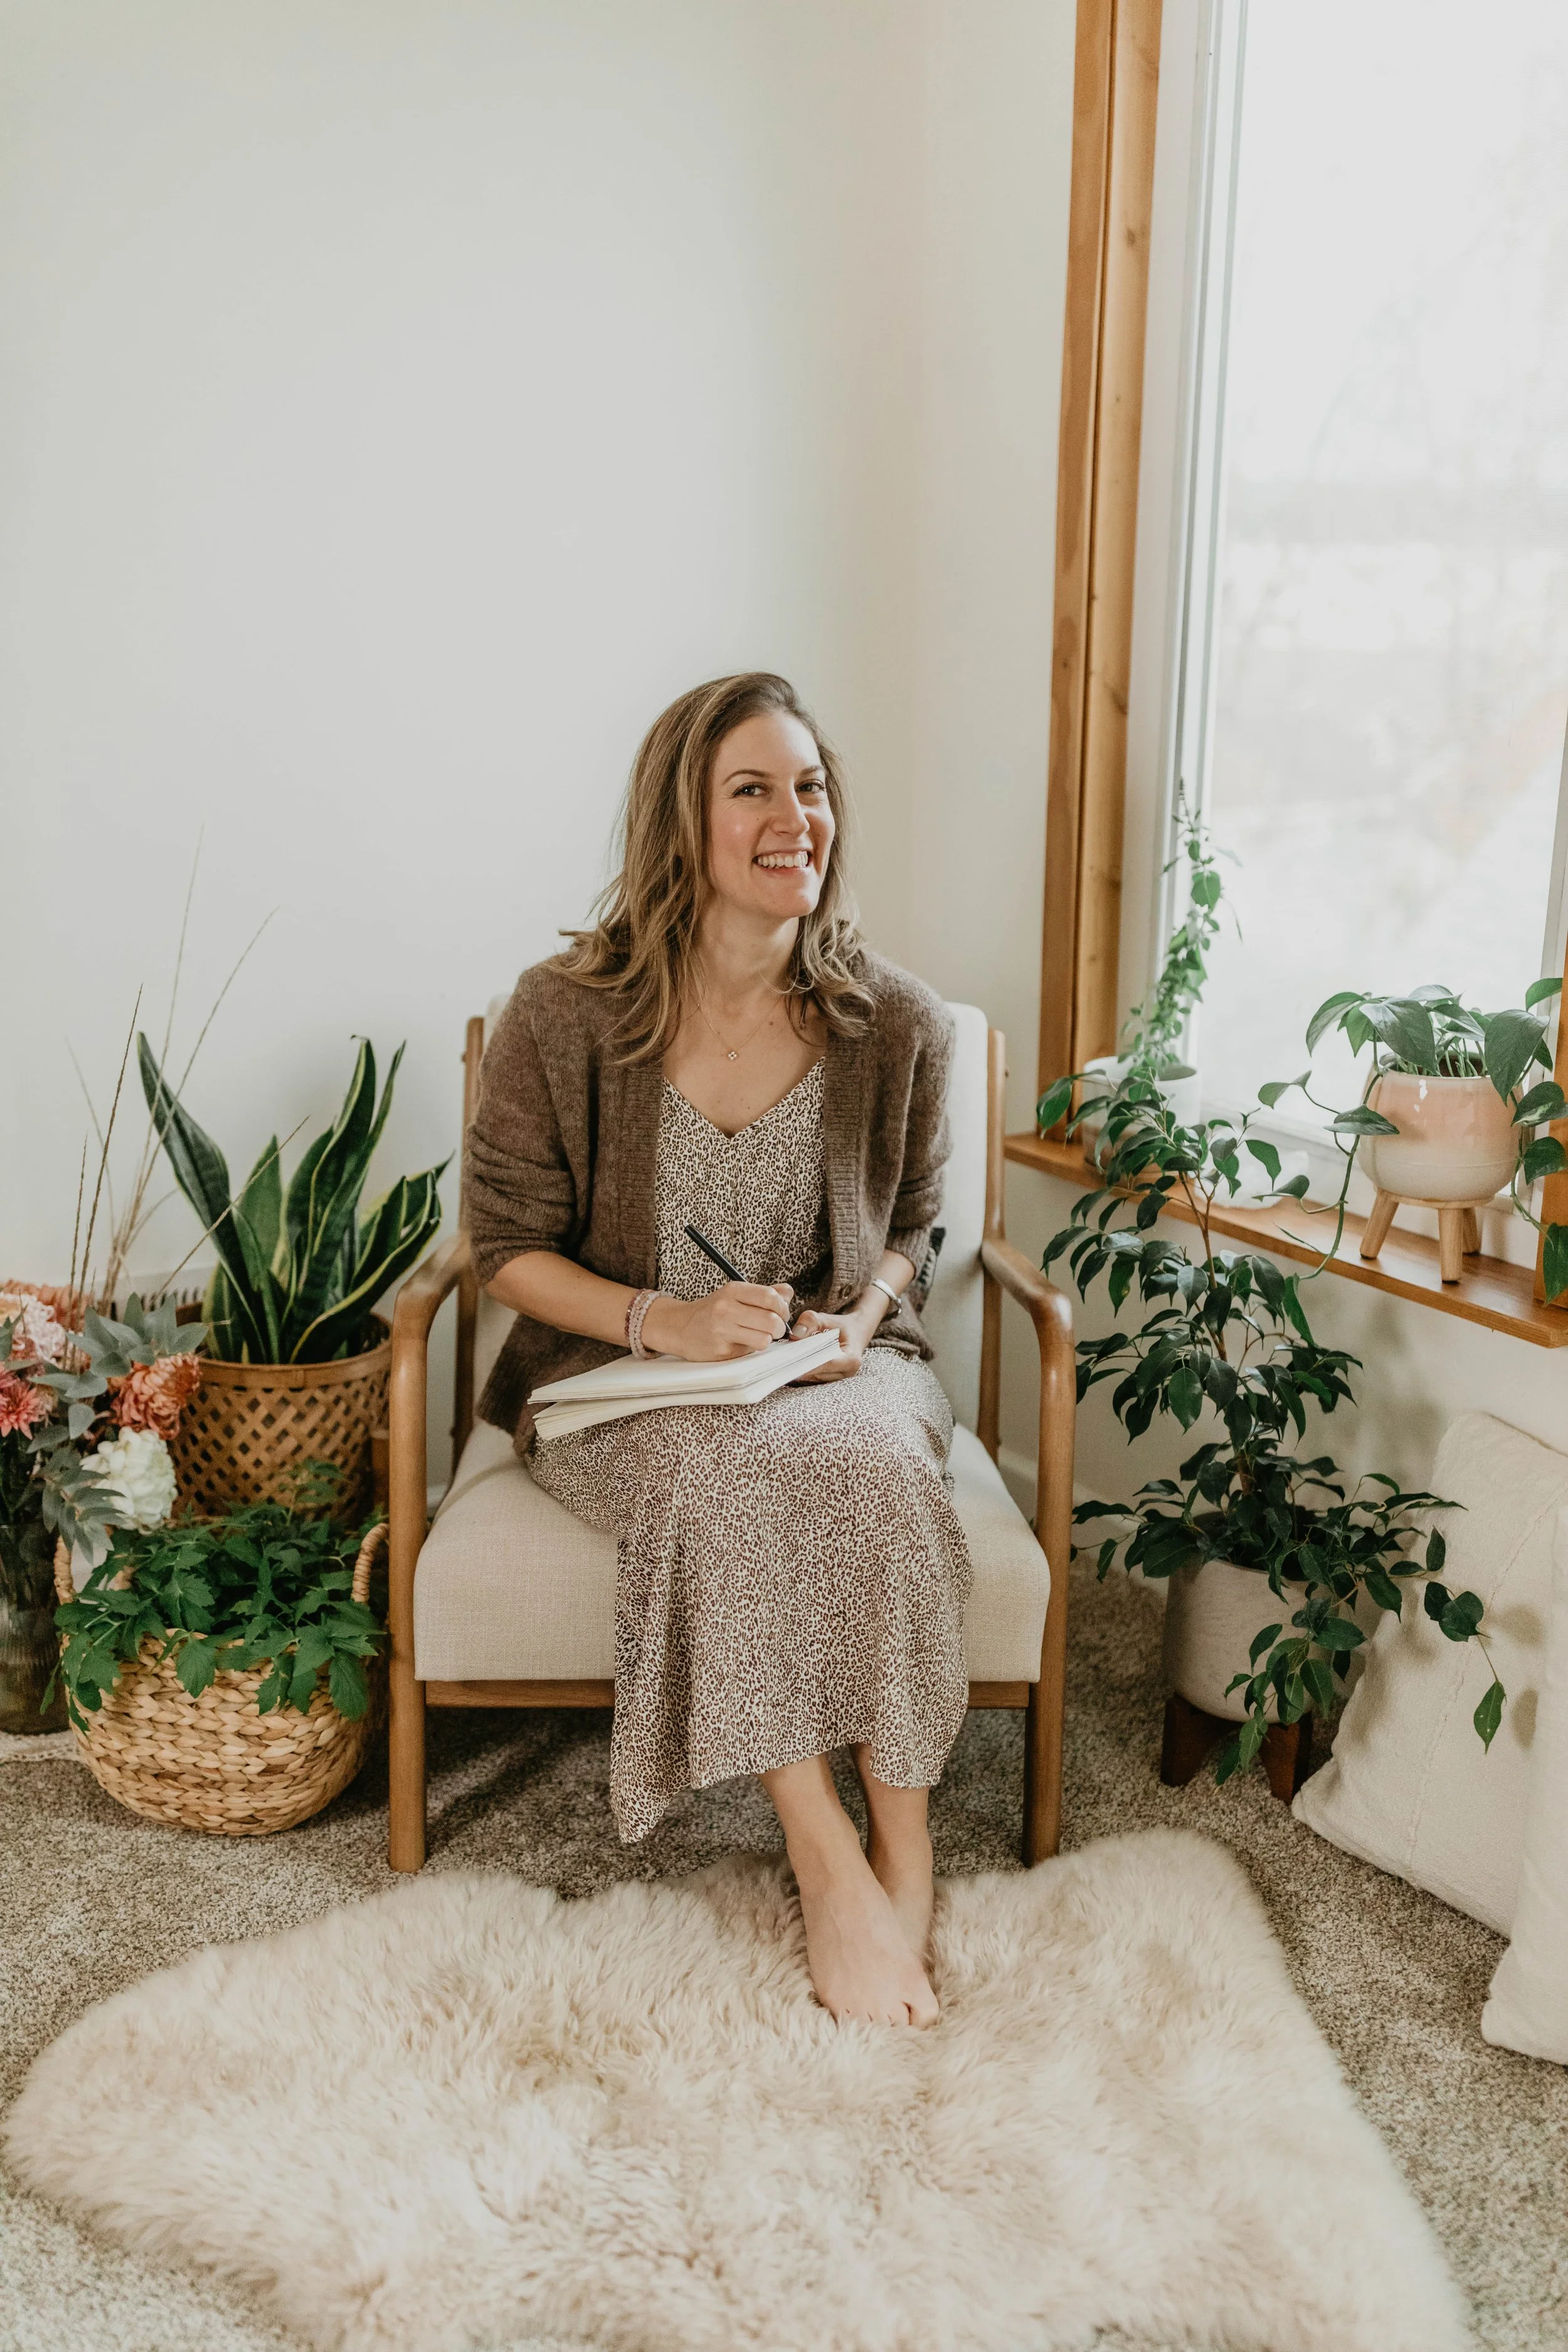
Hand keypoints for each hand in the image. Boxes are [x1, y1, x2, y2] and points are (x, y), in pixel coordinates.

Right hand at [643, 1281, 792, 1362]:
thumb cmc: (712, 1311)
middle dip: (779, 1328)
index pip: (770, 1297)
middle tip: (774, 1330)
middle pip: (771, 1320)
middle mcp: (726, 1308)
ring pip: (764, 1340)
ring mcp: (722, 1331)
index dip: (782, 1308)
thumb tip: (788, 1293)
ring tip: (756, 1337)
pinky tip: (739, 1344)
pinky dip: (749, 1349)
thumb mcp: (734, 1295)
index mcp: (733, 1290)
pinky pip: (749, 1352)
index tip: (781, 1313)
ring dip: (766, 1341)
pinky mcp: (720, 1351)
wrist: (680, 1327)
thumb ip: (763, 1293)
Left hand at [789, 1304, 877, 1381]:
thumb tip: (795, 1335)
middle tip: (781, 1360)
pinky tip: (792, 1362)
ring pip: (814, 1378)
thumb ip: (810, 1321)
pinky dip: (803, 1370)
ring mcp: (839, 1379)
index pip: (825, 1364)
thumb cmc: (842, 1326)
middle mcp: (846, 1373)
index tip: (789, 1360)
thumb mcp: (827, 1318)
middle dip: (800, 1366)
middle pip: (817, 1374)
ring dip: (800, 1369)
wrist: (855, 1333)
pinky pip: (813, 1378)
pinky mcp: (831, 1380)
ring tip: (785, 1360)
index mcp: (851, 1359)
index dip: (806, 1362)